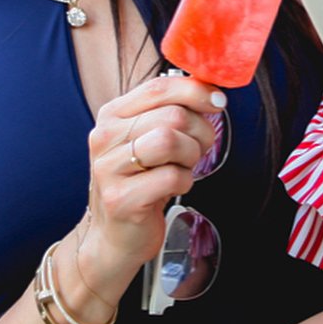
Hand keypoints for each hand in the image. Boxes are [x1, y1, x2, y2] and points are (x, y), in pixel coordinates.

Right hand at [85, 73, 224, 271]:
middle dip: (199, 131)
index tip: (217, 101)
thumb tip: (211, 90)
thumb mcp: (148, 137)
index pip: (159, 87)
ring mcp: (109, 168)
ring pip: (171, 141)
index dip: (195, 90)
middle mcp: (105, 137)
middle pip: (172, 115)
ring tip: (184, 166)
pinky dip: (185, 181)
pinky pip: (172, 177)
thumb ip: (171, 110)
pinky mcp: (121, 198)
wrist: (114, 236)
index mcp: (112, 115)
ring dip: (191, 155)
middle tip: (198, 148)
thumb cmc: (140, 181)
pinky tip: (175, 187)